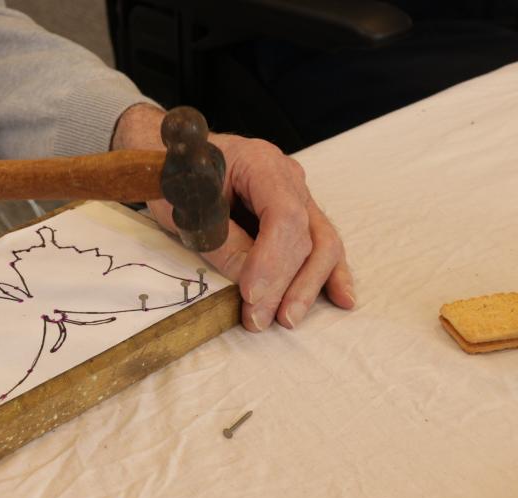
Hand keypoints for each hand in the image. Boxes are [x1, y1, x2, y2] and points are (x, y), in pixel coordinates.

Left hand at [113, 104, 354, 330]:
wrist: (176, 157)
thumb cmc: (176, 176)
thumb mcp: (186, 208)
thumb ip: (220, 242)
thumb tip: (249, 286)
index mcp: (260, 163)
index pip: (283, 214)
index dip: (271, 259)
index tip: (250, 293)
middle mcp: (288, 178)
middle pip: (307, 234)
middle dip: (286, 283)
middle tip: (259, 318)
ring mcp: (298, 196)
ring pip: (322, 243)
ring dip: (307, 286)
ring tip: (287, 319)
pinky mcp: (298, 216)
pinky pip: (321, 245)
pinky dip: (330, 274)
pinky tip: (341, 299)